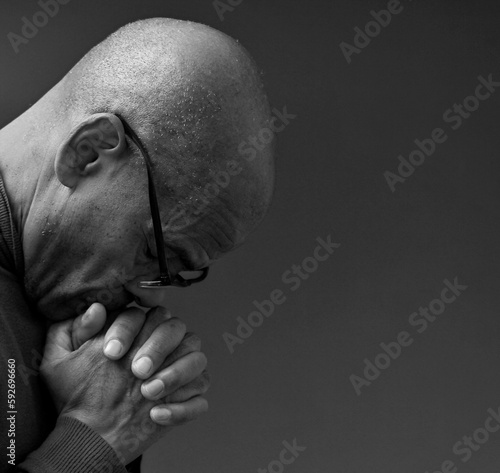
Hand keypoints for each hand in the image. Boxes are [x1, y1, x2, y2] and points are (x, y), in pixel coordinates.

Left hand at [41, 305, 208, 464]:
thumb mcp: (61, 363)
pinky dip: (183, 407)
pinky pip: (201, 398)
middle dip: (158, 346)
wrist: (90, 435)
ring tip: (149, 393)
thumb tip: (97, 308)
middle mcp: (164, 347)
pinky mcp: (188, 400)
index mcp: (138, 332)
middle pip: (177, 328)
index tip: (110, 354)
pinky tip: (156, 416)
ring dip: (177, 374)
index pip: (143, 314)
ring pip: (197, 358)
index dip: (128, 330)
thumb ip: (72, 331)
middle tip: (137, 370)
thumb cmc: (77, 395)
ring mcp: (179, 373)